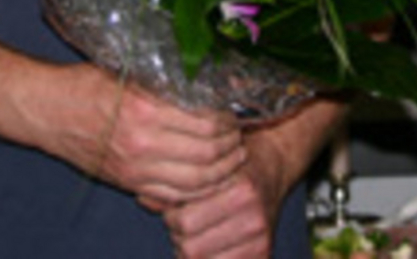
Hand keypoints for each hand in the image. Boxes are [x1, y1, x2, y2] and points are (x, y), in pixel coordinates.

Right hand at [33, 63, 245, 209]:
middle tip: (241, 136)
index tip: (236, 113)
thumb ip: (168, 82)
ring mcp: (136, 169)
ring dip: (221, 172)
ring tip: (233, 158)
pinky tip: (208, 179)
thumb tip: (208, 78)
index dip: (229, 121)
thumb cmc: (87, 84)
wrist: (48, 111)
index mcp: (146, 110)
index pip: (206, 123)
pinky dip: (197, 190)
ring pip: (195, 181)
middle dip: (232, 147)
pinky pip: (172, 196)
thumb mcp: (132, 72)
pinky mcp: (128, 183)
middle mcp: (144, 143)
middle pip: (208, 155)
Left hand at [163, 136, 285, 257]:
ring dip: (192, 250)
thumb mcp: (208, 166)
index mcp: (241, 191)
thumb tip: (143, 199)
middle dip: (180, 236)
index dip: (172, 216)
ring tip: (198, 233)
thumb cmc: (233, 168)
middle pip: (190, 247)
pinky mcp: (262, 255)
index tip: (178, 207)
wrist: (273, 169)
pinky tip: (211, 245)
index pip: (184, 222)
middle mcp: (254, 218)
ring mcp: (260, 241)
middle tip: (186, 222)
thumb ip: (175, 185)